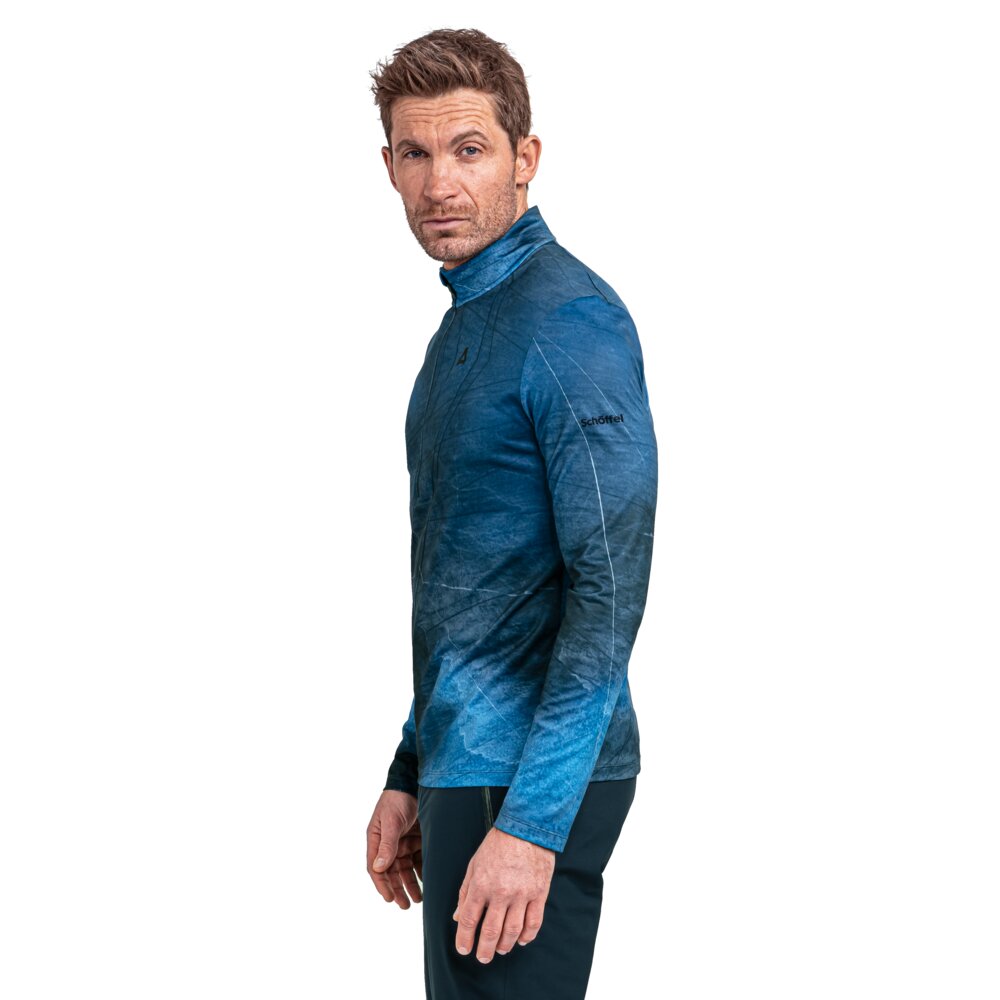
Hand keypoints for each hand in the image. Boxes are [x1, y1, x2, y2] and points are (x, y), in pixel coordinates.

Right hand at [367, 789, 421, 908]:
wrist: (414, 781)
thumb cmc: (397, 800)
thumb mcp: (391, 822)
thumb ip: (387, 844)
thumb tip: (379, 867)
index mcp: (377, 840)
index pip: (376, 868)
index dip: (382, 885)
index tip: (390, 899)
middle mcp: (388, 843)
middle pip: (391, 872)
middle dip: (398, 889)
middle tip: (406, 906)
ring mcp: (402, 841)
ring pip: (405, 868)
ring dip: (410, 883)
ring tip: (418, 899)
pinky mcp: (416, 838)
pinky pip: (417, 859)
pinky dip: (421, 870)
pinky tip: (427, 880)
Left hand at [453, 826, 554, 962]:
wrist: (526, 827)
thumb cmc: (497, 845)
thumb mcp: (474, 864)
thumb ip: (465, 891)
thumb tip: (458, 916)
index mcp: (481, 884)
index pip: (469, 919)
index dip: (464, 938)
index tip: (463, 949)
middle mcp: (501, 892)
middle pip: (490, 931)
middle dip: (484, 950)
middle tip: (482, 958)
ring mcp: (522, 894)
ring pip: (512, 931)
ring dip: (505, 945)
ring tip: (500, 950)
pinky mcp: (539, 893)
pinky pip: (534, 922)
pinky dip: (528, 935)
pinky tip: (521, 940)